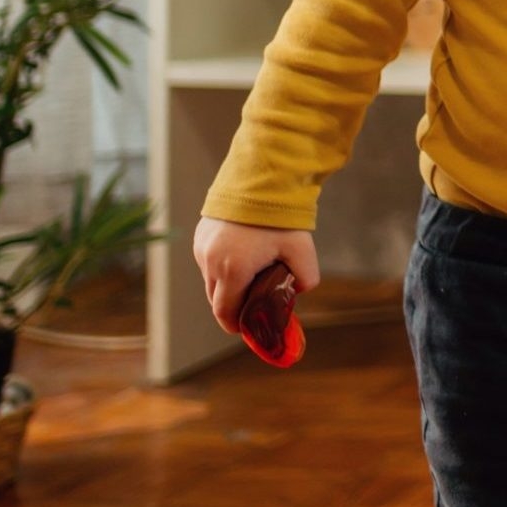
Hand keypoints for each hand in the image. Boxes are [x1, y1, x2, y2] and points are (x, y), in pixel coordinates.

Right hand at [193, 217, 318, 335]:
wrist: (261, 178)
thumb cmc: (280, 216)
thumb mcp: (302, 248)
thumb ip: (306, 276)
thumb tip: (301, 290)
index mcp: (232, 271)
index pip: (225, 312)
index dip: (235, 324)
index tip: (246, 328)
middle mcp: (210, 262)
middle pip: (216, 298)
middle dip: (233, 305)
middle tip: (254, 304)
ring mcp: (202, 247)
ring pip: (211, 279)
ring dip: (228, 283)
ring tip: (253, 275)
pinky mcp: (200, 235)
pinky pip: (209, 260)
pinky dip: (222, 265)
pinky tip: (244, 256)